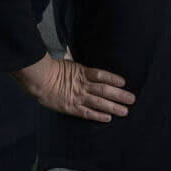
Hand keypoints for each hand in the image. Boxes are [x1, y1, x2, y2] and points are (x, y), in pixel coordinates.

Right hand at [16, 56, 134, 121]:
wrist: (38, 81)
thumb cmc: (54, 70)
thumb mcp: (70, 62)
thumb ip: (82, 62)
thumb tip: (86, 52)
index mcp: (82, 72)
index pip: (101, 75)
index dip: (113, 79)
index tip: (124, 82)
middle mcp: (82, 85)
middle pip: (105, 90)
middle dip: (120, 95)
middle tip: (132, 99)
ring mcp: (77, 97)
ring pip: (99, 102)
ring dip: (113, 107)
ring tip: (125, 111)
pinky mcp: (71, 107)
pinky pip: (87, 113)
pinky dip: (98, 116)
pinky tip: (108, 118)